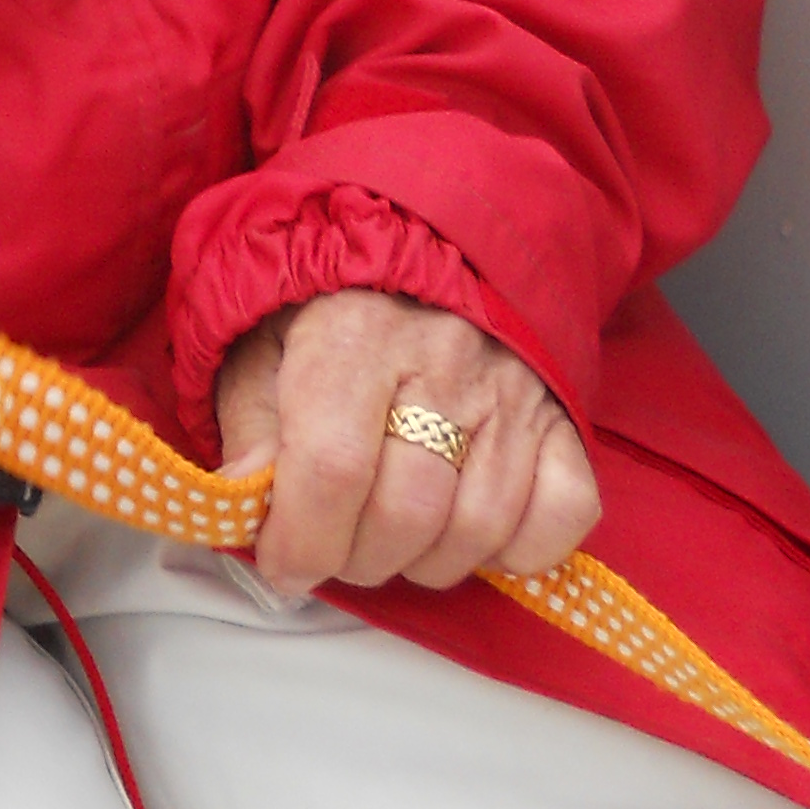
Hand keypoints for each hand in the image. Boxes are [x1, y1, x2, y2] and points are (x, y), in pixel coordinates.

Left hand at [214, 288, 598, 600]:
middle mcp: (444, 358)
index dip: (303, 539)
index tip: (282, 563)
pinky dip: (515, 549)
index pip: (334, 467)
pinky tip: (466, 527)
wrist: (423, 246)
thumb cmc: (328, 307)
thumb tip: (246, 497)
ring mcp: (514, 391)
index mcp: (354, 331)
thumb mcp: (259, 344)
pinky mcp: (563, 418)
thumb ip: (249, 422)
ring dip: (423, 561)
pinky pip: (558, 518)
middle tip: (333, 545)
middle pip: (406, 512)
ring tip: (390, 535)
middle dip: (355, 558)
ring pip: (477, 530)